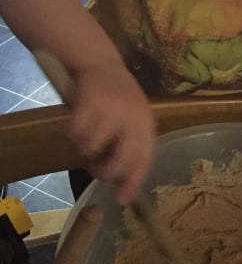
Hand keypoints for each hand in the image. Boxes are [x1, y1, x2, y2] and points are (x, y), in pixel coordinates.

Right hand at [69, 61, 154, 203]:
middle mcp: (133, 118)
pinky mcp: (91, 101)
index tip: (121, 199)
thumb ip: (129, 146)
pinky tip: (78, 120)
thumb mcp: (132, 119)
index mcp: (147, 124)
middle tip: (93, 167)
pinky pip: (75, 132)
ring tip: (87, 133)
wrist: (101, 63)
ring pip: (91, 148)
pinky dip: (72, 131)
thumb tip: (120, 184)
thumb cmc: (118, 98)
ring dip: (83, 146)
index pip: (144, 159)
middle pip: (118, 161)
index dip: (133, 182)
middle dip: (103, 171)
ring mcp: (112, 109)